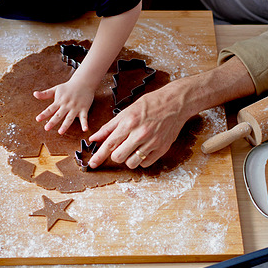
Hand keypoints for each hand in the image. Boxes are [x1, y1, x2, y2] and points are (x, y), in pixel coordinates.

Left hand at [34, 80, 94, 134]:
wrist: (83, 82)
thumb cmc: (68, 87)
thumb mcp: (56, 89)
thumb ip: (45, 94)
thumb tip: (34, 94)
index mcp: (59, 101)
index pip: (50, 109)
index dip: (44, 114)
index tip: (38, 119)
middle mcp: (66, 105)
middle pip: (58, 115)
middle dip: (52, 122)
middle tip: (46, 128)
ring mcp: (75, 108)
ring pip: (69, 118)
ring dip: (65, 125)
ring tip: (60, 132)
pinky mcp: (84, 109)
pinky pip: (84, 117)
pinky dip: (84, 123)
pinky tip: (85, 129)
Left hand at [88, 57, 256, 168]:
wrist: (175, 103)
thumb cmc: (150, 105)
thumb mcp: (127, 111)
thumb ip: (109, 127)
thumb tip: (94, 138)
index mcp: (129, 123)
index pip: (109, 144)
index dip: (98, 156)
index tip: (92, 164)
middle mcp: (140, 134)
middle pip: (118, 157)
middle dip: (115, 155)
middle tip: (120, 149)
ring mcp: (152, 143)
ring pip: (132, 163)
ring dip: (128, 159)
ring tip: (132, 149)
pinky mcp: (161, 149)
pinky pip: (145, 163)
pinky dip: (142, 159)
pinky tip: (143, 149)